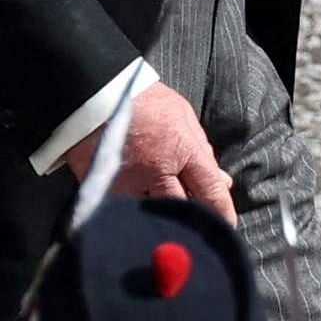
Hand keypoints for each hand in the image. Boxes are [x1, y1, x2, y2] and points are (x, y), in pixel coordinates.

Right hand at [62, 79, 232, 215]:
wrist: (93, 91)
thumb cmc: (142, 100)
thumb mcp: (182, 117)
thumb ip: (202, 151)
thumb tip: (222, 182)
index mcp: (182, 150)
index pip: (210, 192)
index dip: (222, 214)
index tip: (226, 226)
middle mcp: (156, 171)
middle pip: (182, 212)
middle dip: (192, 223)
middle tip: (197, 229)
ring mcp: (128, 183)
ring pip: (153, 217)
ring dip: (162, 220)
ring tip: (166, 222)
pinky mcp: (104, 190)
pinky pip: (126, 212)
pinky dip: (137, 214)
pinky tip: (140, 214)